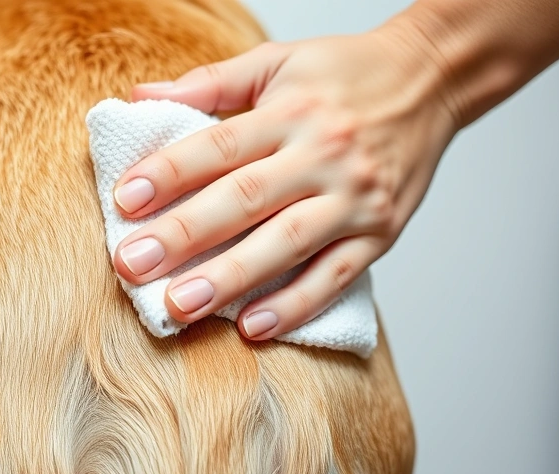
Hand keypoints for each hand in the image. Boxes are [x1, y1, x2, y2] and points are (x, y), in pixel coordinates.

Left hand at [111, 26, 458, 339]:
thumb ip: (209, 83)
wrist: (434, 81)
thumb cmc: (345, 73)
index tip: (125, 199)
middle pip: (244, 199)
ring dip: (230, 278)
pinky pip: (335, 276)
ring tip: (180, 306)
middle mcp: (323, 154)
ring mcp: (354, 198)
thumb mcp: (277, 61)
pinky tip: (253, 328)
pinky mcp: (380, 233)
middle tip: (133, 265)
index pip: (219, 144)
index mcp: (291, 111)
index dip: (169, 172)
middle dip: (183, 235)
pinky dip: (296, 305)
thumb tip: (139, 94)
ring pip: (286, 243)